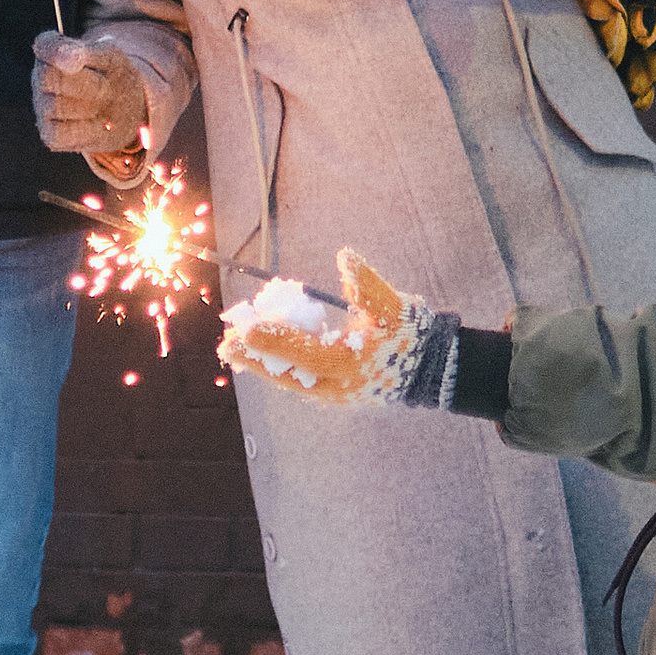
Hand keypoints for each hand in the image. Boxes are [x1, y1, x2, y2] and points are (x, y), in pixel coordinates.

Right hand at [32, 32, 151, 158]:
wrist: (127, 107)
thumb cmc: (114, 76)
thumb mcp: (110, 58)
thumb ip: (90, 53)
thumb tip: (72, 59)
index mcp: (52, 49)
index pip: (45, 45)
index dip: (57, 53)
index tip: (78, 60)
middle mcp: (40, 75)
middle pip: (50, 77)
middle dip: (87, 84)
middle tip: (106, 88)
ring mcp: (41, 105)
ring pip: (58, 106)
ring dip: (91, 107)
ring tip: (102, 104)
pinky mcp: (48, 133)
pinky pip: (61, 133)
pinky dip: (86, 129)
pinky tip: (98, 122)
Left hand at [220, 249, 460, 408]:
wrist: (429, 370)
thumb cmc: (410, 335)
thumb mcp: (393, 307)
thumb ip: (368, 284)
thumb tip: (345, 257)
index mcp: (350, 364)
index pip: (302, 353)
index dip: (272, 340)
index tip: (245, 329)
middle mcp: (339, 387)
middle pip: (288, 376)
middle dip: (256, 360)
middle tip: (226, 346)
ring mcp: (336, 397)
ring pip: (291, 383)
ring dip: (264, 365)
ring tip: (237, 350)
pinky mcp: (336, 396)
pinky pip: (302, 383)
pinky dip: (281, 369)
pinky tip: (263, 356)